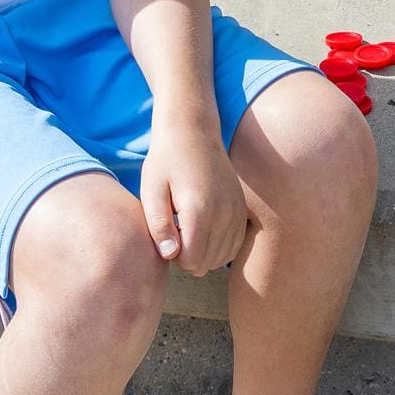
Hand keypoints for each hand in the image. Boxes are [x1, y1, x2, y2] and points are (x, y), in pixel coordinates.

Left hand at [139, 120, 248, 275]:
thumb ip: (158, 225)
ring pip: (221, 258)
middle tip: (174, 231)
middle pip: (206, 263)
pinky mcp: (242, 210)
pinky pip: (234, 246)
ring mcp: (237, 211)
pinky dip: (218, 247)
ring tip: (188, 229)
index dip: (173, 255)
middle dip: (187, 256)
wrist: (194, 131)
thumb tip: (170, 255)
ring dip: (202, 252)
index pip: (191, 260)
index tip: (165, 233)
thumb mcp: (151, 190)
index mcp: (200, 209)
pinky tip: (203, 230)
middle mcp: (225, 213)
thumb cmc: (166, 161)